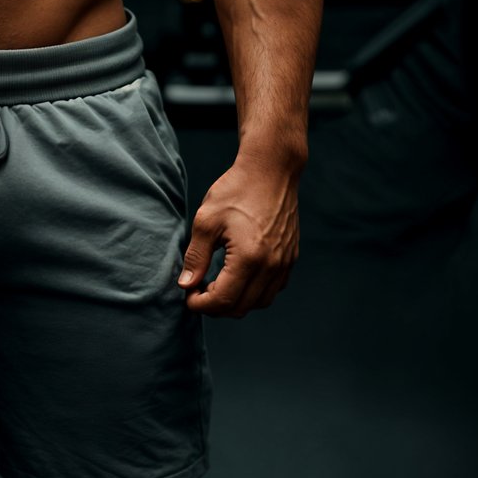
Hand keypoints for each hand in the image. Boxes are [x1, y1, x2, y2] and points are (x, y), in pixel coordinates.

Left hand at [177, 155, 299, 317]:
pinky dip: (254, 292)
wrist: (271, 170)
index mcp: (249, 258)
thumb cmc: (236, 190)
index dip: (201, 305)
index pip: (223, 300)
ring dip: (236, 301)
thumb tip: (186, 285)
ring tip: (216, 284)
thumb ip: (196, 256)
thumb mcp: (206, 220)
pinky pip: (273, 289)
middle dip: (216, 306)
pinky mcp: (291, 257)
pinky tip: (238, 276)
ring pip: (259, 302)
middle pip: (241, 307)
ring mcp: (285, 263)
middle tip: (198, 290)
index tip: (188, 295)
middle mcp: (272, 266)